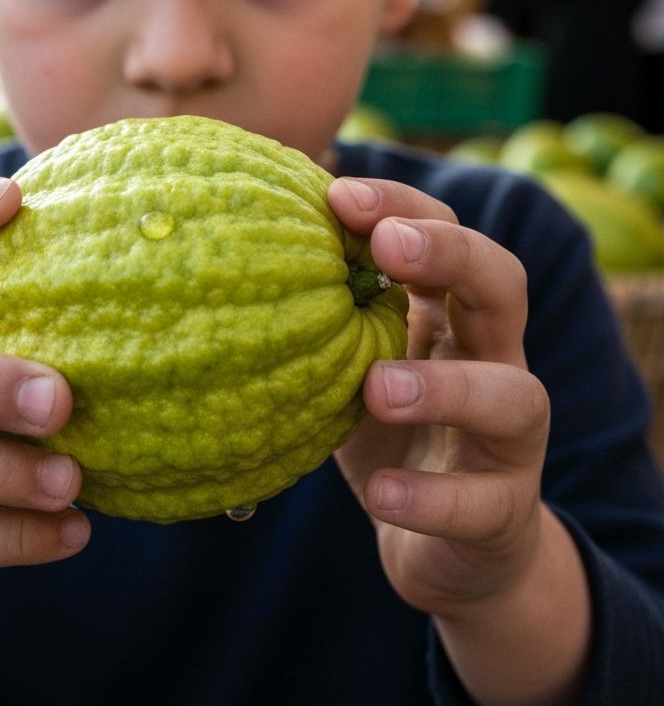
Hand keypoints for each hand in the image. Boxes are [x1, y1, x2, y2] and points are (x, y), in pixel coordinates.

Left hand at [327, 176, 548, 619]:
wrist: (450, 547)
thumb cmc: (384, 432)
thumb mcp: (349, 363)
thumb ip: (320, 317)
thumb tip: (229, 250)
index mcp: (447, 313)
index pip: (444, 232)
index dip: (401, 205)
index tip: (338, 194)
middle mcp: (492, 359)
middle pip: (502, 283)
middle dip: (450, 252)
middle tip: (389, 245)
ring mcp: (511, 438)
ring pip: (513, 395)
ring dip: (445, 386)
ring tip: (377, 388)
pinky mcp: (506, 510)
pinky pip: (482, 503)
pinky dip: (431, 499)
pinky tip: (381, 496)